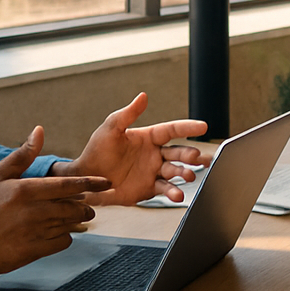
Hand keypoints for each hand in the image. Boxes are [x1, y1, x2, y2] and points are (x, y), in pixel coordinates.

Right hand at [0, 126, 110, 273]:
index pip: (67, 185)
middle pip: (73, 207)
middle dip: (85, 206)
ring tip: (75, 218)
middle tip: (87, 206)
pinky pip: (61, 243)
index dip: (90, 183)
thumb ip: (23, 154)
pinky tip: (58, 234)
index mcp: (25, 189)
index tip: (106, 182)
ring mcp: (32, 233)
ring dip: (75, 221)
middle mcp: (32, 211)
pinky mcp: (32, 251)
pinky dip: (64, 238)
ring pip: (69, 225)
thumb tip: (39, 131)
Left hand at [52, 92, 209, 204]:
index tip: (203, 126)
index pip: (173, 130)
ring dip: (184, 173)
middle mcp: (155, 154)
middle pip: (179, 152)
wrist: (87, 177)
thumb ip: (128, 114)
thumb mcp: (111, 128)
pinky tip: (177, 194)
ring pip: (176, 171)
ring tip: (189, 176)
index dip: (188, 127)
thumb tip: (143, 96)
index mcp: (149, 137)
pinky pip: (165, 189)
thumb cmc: (97, 150)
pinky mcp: (149, 188)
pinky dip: (173, 192)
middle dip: (189, 154)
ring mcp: (154, 172)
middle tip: (196, 156)